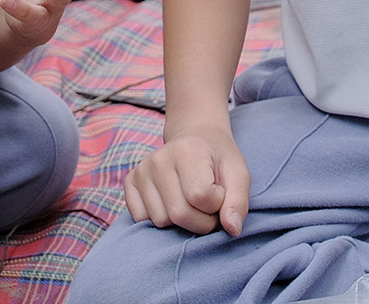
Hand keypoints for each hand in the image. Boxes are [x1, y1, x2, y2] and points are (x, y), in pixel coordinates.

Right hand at [125, 122, 250, 235]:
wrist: (197, 139)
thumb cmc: (218, 159)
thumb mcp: (238, 174)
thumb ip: (238, 201)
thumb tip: (232, 230)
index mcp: (188, 150)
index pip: (200, 197)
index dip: (216, 204)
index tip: (219, 192)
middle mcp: (159, 159)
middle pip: (178, 214)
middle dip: (200, 220)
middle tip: (208, 205)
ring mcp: (141, 170)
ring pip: (160, 221)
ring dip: (181, 221)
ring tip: (191, 202)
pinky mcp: (130, 181)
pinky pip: (141, 219)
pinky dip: (161, 219)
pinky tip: (172, 202)